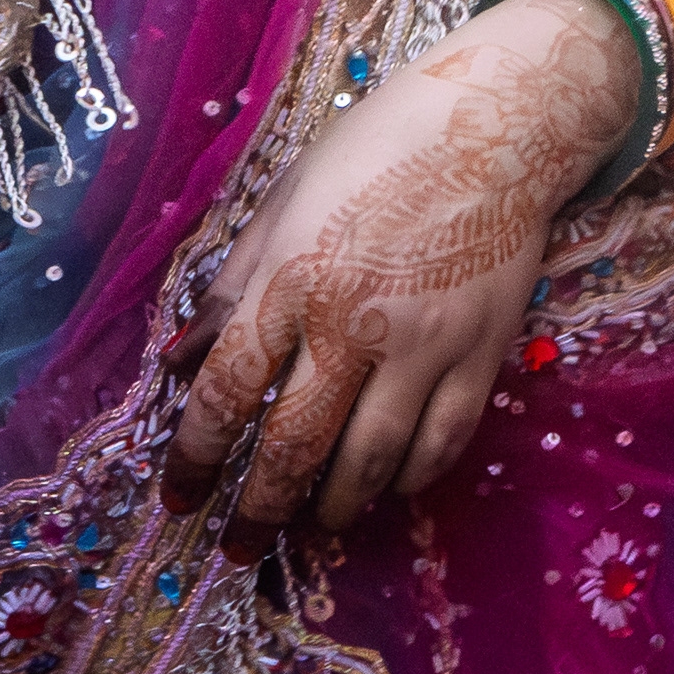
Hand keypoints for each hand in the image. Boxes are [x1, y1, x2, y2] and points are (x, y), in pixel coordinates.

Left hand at [158, 0, 636, 560]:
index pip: (227, 391)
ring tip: (312, 527)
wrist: (496, 124)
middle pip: (293, 445)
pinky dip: (408, 479)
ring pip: (368, 461)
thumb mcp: (283, 201)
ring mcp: (423, 344)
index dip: (194, 456)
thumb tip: (177, 363)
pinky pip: (440, 443)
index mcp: (291, 279)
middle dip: (257, 511)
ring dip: (332, 509)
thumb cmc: (375, 151)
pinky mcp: (480, 353)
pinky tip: (387, 487)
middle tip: (239, 549)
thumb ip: (230, 286)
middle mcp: (351, 322)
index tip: (178, 498)